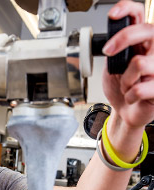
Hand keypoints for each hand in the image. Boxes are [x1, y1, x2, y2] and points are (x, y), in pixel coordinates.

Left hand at [102, 0, 153, 128]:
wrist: (125, 112)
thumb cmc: (120, 89)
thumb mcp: (113, 67)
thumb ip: (116, 52)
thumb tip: (113, 43)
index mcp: (143, 44)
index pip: (141, 16)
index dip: (128, 9)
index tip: (113, 15)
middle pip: (147, 30)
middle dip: (123, 40)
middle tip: (109, 51)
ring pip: (139, 63)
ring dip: (124, 79)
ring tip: (127, 86)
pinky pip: (139, 89)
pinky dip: (129, 96)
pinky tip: (132, 97)